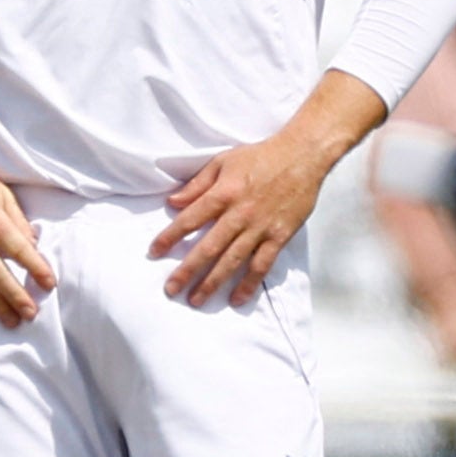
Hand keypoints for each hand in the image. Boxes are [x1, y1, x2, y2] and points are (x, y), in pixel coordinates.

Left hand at [153, 120, 350, 308]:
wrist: (302, 156)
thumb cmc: (260, 157)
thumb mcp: (222, 162)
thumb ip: (197, 184)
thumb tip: (173, 203)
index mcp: (223, 194)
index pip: (190, 219)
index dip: (170, 237)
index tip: (154, 252)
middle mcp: (239, 214)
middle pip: (208, 247)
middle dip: (187, 271)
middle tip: (171, 289)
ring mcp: (260, 228)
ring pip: (232, 261)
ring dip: (213, 283)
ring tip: (196, 300)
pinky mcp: (279, 236)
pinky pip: (262, 265)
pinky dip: (249, 284)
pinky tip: (237, 299)